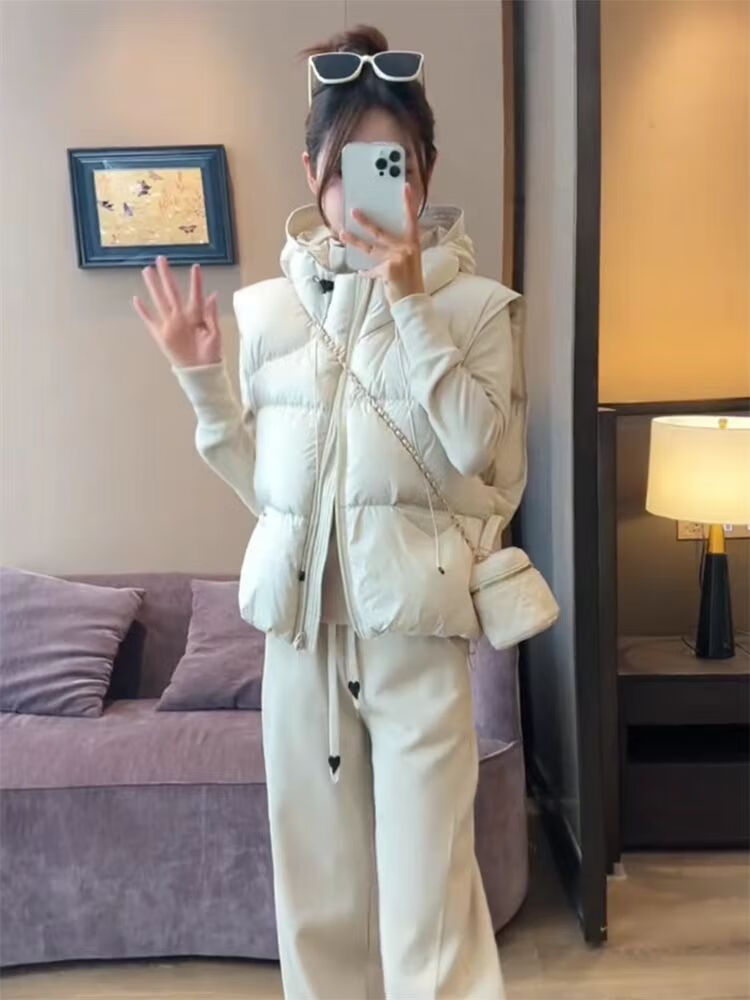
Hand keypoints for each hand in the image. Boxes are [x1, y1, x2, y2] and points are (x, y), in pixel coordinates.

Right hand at [132, 256, 221, 366]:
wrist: (201, 371)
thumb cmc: (211, 353)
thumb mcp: (215, 334)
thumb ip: (211, 315)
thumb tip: (212, 295)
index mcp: (196, 315)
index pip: (195, 294)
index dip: (196, 281)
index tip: (195, 266)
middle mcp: (181, 316)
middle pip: (172, 292)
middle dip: (167, 276)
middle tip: (161, 259)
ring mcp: (170, 324)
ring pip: (160, 301)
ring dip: (154, 287)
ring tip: (147, 271)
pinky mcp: (161, 335)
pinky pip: (150, 321)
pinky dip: (143, 312)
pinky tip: (136, 300)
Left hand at [338, 182, 424, 306]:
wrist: (413, 302)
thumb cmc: (409, 282)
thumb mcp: (408, 262)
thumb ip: (396, 250)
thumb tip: (376, 243)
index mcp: (413, 244)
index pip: (411, 220)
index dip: (408, 204)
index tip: (405, 188)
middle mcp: (407, 248)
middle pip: (381, 232)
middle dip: (365, 222)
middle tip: (354, 212)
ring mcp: (398, 258)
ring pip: (370, 248)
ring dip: (355, 242)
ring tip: (343, 235)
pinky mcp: (389, 269)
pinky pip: (371, 269)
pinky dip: (367, 273)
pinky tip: (363, 273)